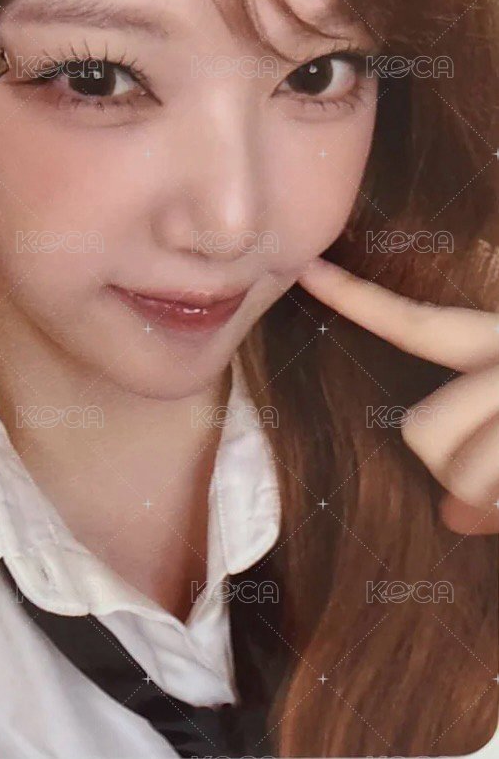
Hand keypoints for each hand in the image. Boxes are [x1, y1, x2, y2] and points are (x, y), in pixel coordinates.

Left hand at [297, 256, 498, 534]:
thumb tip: (451, 516)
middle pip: (420, 432)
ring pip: (456, 473)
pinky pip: (480, 491)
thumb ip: (485, 485)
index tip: (305, 269)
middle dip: (456, 474)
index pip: (417, 327)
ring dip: (492, 501)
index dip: (354, 300)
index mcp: (498, 347)